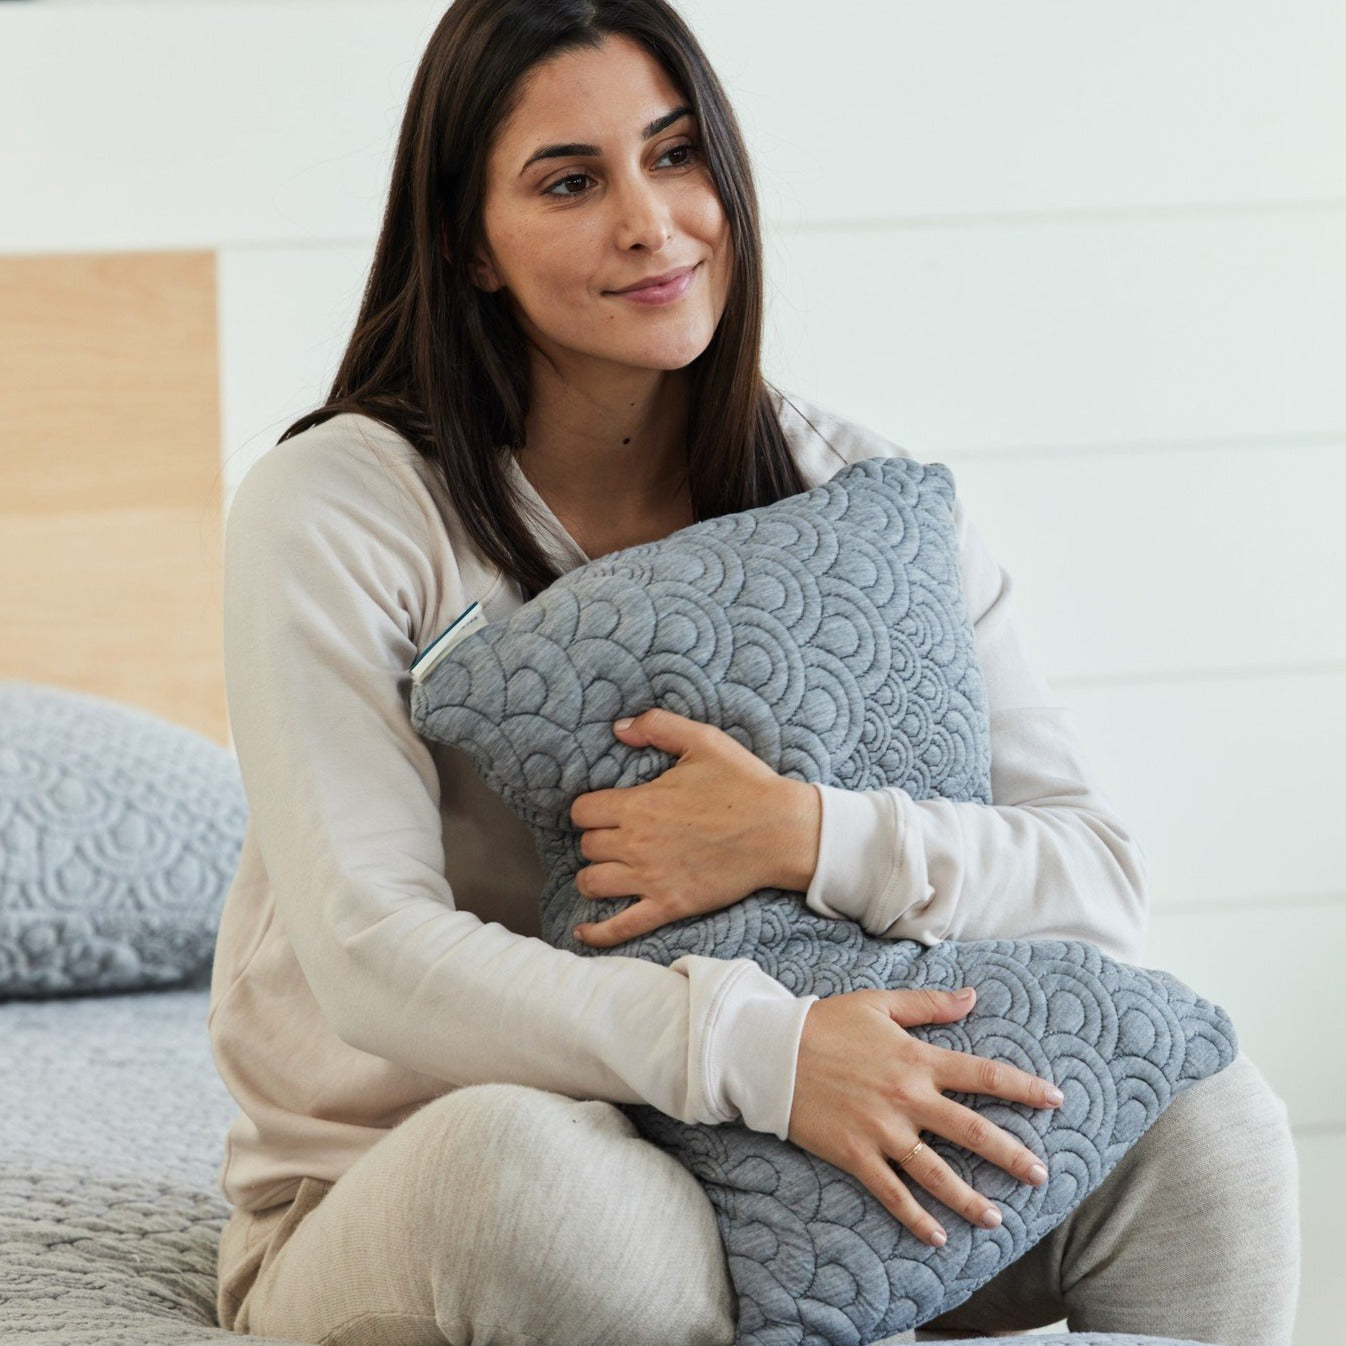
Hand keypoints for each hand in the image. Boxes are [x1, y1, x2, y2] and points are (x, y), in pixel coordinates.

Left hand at [569, 708, 821, 947]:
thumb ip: (657, 726)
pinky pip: (621, 926)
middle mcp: (637, 843)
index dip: (589, 810)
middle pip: (588, 846)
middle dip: (597, 839)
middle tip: (616, 836)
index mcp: (639, 804)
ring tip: (606, 870)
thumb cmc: (745, 784)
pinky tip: (584, 930)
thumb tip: (619, 727)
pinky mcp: (669, 905)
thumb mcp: (703, 741)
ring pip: (593, 883)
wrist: (781, 831)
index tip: (604, 810)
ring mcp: (651, 878)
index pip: (582, 812)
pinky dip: (597, 932)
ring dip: (593, 876)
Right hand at [788, 986, 1062, 1246]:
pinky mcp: (855, 1154)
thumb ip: (928, 1004)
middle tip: (1040, 1174)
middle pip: (971, 1131)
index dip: (1023, 1087)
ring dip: (970, 1198)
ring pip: (936, 1172)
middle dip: (1011, 1154)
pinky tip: (937, 1238)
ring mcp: (881, 1130)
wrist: (772, 1052)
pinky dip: (915, 1218)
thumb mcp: (879, 1004)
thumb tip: (972, 996)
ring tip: (997, 1218)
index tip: (1055, 1100)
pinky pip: (892, 1193)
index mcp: (916, 1059)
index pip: (982, 1074)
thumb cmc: (826, 1023)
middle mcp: (906, 1098)